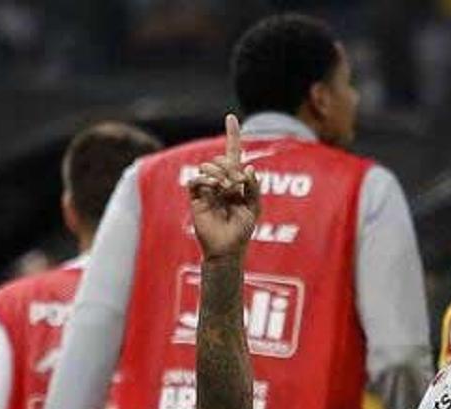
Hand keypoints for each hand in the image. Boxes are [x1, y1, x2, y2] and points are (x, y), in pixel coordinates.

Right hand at [187, 113, 259, 260]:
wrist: (227, 249)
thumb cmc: (242, 231)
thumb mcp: (254, 208)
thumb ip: (254, 187)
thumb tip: (248, 167)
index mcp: (236, 181)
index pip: (233, 154)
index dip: (232, 135)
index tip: (231, 117)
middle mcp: (221, 182)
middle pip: (222, 159)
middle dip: (230, 167)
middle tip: (236, 184)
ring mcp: (208, 188)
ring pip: (208, 165)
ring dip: (220, 173)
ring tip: (227, 188)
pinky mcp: (196, 197)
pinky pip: (196, 179)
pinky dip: (206, 180)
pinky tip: (215, 189)